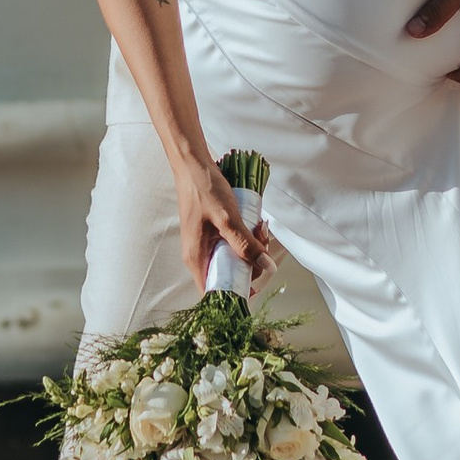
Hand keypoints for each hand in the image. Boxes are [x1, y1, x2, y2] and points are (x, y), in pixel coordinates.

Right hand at [176, 156, 269, 296]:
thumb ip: (246, 244)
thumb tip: (266, 267)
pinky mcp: (209, 234)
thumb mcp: (228, 219)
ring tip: (259, 230)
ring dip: (249, 249)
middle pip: (227, 276)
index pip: (214, 294)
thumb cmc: (204, 190)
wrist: (192, 165)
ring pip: (231, 260)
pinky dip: (243, 239)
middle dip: (250, 264)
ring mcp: (203, 245)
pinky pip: (229, 246)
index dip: (235, 294)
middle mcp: (197, 257)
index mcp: (196, 259)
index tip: (255, 282)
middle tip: (261, 243)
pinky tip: (252, 225)